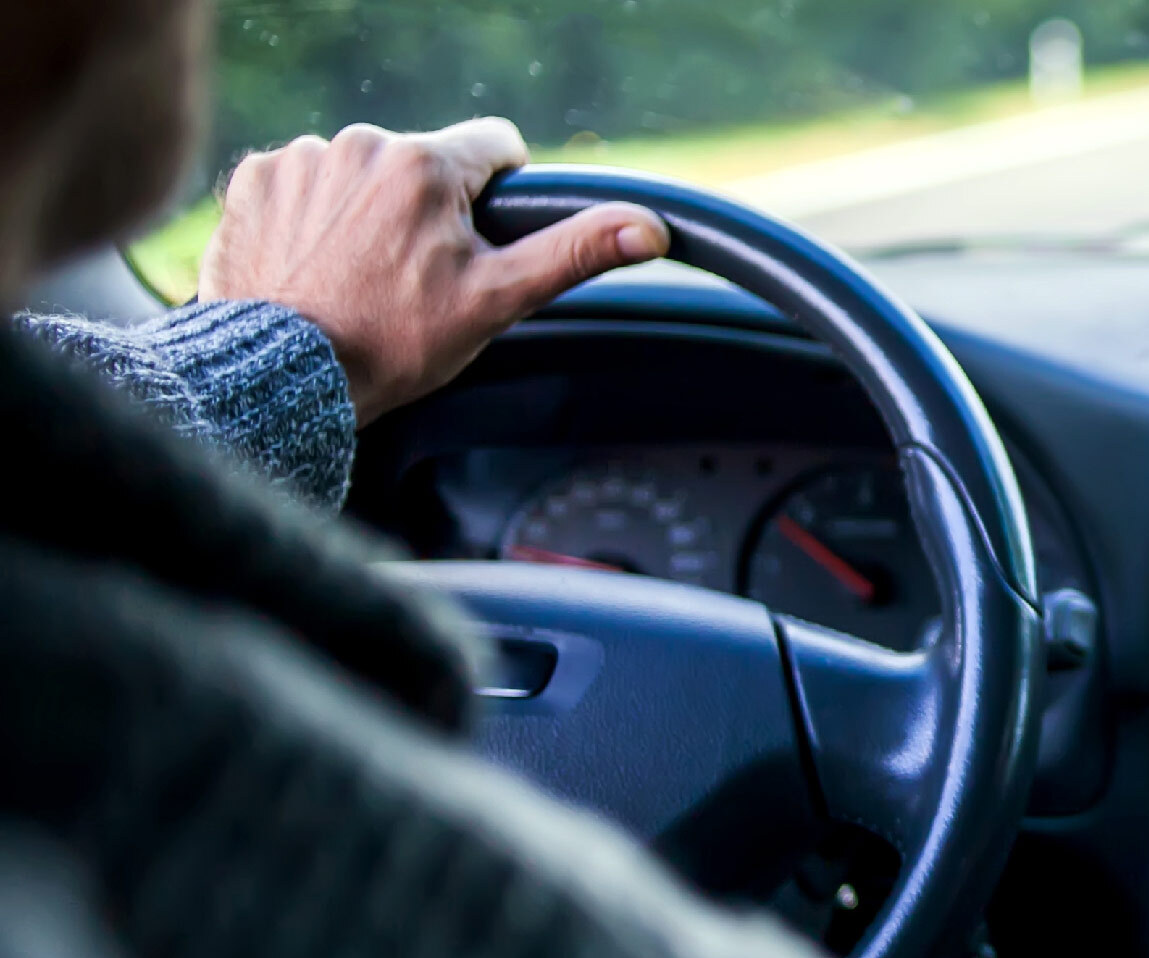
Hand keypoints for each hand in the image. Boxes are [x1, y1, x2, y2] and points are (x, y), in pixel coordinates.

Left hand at [198, 118, 669, 426]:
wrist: (286, 376)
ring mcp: (300, 160)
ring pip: (362, 174)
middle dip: (428, 212)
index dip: (499, 197)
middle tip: (414, 279)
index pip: (494, 147)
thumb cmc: (394, 343)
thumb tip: (648, 227)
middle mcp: (360, 144)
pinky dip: (313, 219)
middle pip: (423, 166)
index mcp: (426, 165)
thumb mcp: (497, 300)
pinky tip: (315, 267)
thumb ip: (573, 252)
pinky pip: (302, 184)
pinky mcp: (254, 182)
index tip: (478, 244)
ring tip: (360, 278)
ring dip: (368, 213)